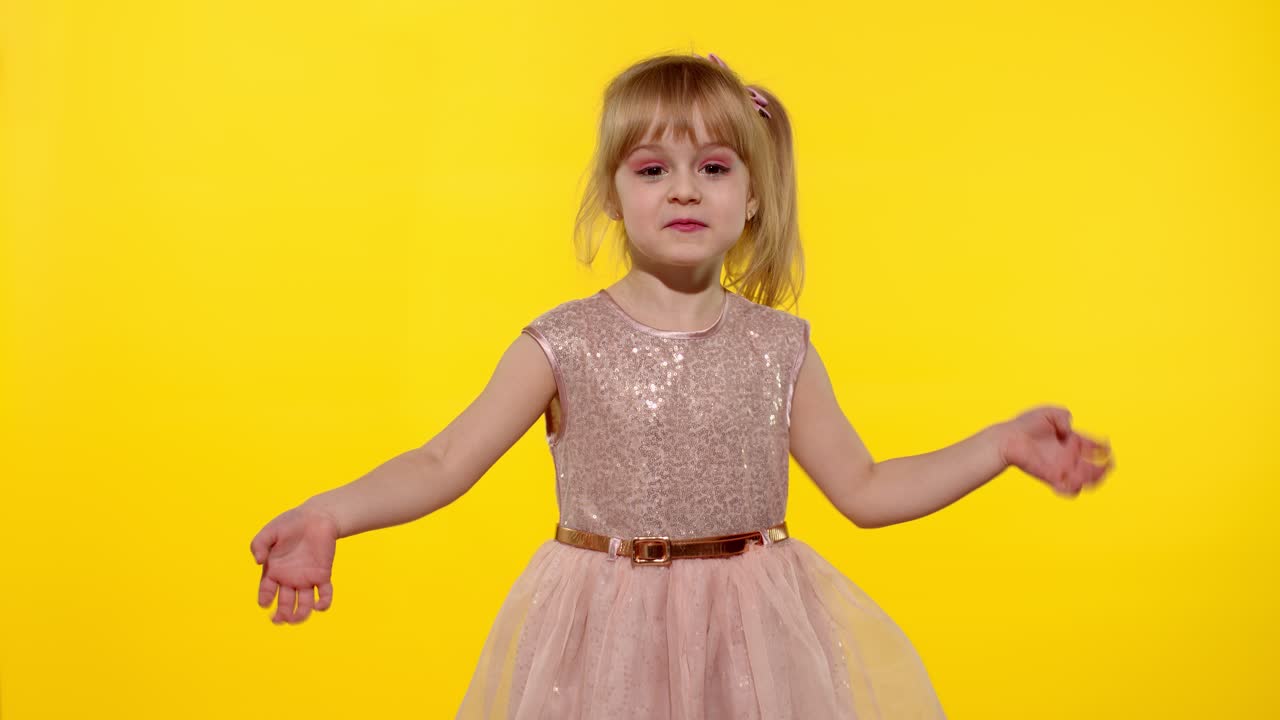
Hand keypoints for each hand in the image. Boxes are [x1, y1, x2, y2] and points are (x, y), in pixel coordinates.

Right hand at [250, 506, 338, 623]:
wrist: (316, 516)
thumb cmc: (290, 523)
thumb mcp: (270, 531)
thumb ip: (259, 544)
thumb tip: (258, 561)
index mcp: (273, 571)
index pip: (266, 592)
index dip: (264, 600)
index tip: (264, 602)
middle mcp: (289, 579)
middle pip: (284, 604)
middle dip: (281, 615)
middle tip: (279, 618)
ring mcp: (306, 578)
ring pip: (303, 605)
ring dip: (299, 616)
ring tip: (295, 618)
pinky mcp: (323, 575)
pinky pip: (324, 594)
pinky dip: (323, 603)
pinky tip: (317, 605)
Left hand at [996, 405, 1114, 497]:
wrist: (1008, 439)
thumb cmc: (1025, 425)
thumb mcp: (1049, 413)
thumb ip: (1063, 416)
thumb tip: (1070, 429)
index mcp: (1071, 440)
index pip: (1093, 446)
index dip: (1103, 447)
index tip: (1106, 446)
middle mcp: (1069, 456)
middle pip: (1094, 467)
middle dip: (1104, 468)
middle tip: (1107, 465)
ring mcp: (1062, 468)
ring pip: (1085, 481)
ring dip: (1092, 480)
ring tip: (1088, 474)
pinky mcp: (1052, 477)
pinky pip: (1068, 489)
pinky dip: (1073, 489)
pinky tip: (1073, 482)